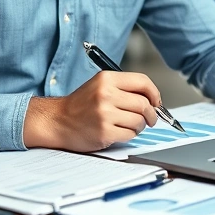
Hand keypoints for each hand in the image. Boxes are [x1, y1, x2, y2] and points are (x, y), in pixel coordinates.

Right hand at [23, 71, 159, 151]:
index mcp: (106, 79)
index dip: (154, 93)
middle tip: (149, 119)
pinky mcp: (104, 132)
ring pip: (139, 121)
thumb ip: (124, 89)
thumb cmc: (81, 105)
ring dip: (140, 126)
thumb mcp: (100, 86)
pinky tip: (119, 132)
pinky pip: (130, 134)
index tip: (156, 102)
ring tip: (130, 125)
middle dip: (151, 114)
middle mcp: (105, 94)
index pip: (142, 82)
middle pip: (144, 104)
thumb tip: (153, 100)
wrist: (57, 121)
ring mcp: (104, 114)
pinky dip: (129, 135)